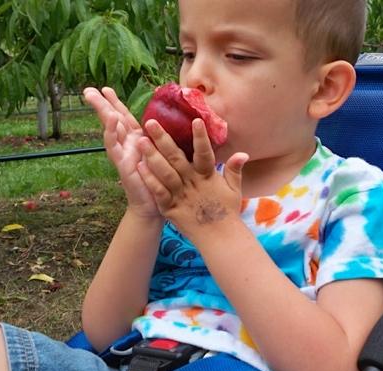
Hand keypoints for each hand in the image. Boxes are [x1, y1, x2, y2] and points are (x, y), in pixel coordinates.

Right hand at [83, 87, 160, 218]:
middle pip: (113, 120)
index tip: (106, 89)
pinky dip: (111, 133)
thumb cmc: (162, 181)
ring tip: (95, 97)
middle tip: (88, 89)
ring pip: (111, 129)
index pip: (125, 118)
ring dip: (103, 113)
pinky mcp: (122, 164)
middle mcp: (128, 145)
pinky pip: (115, 147)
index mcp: (138, 140)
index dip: (116, 103)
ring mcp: (123, 153)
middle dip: (101, 104)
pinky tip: (110, 121)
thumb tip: (184, 119)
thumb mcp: (166, 155)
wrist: (156, 206)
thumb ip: (166, 139)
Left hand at [137, 118, 247, 238]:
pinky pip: (159, 192)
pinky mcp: (171, 208)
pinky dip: (150, 180)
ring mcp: (181, 196)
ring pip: (165, 173)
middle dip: (163, 139)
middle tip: (150, 122)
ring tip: (140, 140)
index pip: (205, 153)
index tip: (196, 120)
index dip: (200, 137)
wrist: (219, 238)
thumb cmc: (226, 212)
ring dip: (152, 156)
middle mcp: (193, 183)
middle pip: (177, 158)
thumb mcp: (234, 189)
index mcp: (208, 177)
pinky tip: (139, 167)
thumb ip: (234, 169)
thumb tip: (243, 153)